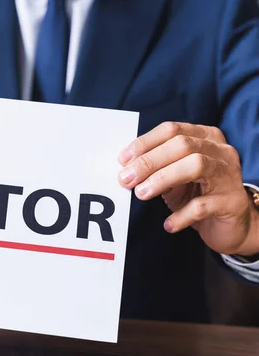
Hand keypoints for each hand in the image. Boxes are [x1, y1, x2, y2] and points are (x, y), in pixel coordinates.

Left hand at [117, 122, 258, 255]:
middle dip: (149, 161)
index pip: (172, 130)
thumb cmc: (196, 194)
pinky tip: (168, 224)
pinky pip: (203, 205)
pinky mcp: (232, 202)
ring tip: (141, 193)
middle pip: (182, 145)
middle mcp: (221, 152)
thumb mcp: (173, 176)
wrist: (230, 225)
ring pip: (195, 166)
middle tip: (126, 179)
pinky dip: (181, 215)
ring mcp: (229, 176)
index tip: (123, 160)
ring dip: (162, 178)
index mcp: (205, 137)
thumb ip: (155, 167)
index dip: (145, 143)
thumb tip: (125, 168)